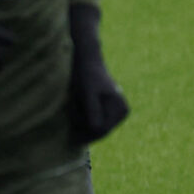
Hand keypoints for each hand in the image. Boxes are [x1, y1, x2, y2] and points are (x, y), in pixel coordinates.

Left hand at [67, 3, 129, 140]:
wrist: (88, 61)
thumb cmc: (87, 76)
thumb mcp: (88, 92)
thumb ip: (93, 109)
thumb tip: (97, 129)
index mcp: (121, 109)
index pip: (101, 130)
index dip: (84, 129)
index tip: (71, 118)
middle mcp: (122, 113)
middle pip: (98, 131)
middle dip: (82, 126)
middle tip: (71, 110)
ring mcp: (115, 113)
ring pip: (92, 128)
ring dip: (80, 121)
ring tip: (74, 103)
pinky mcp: (107, 111)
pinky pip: (91, 122)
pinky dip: (81, 117)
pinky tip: (76, 104)